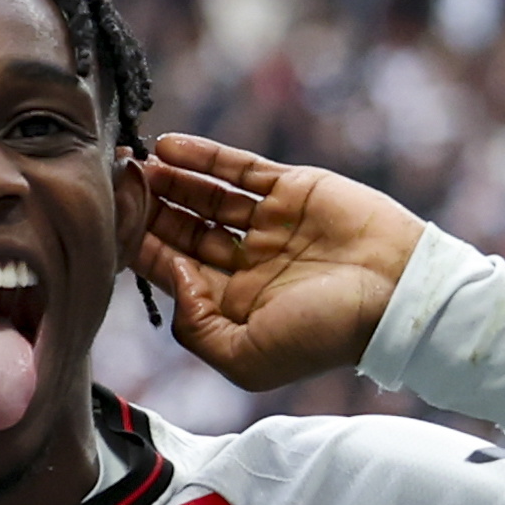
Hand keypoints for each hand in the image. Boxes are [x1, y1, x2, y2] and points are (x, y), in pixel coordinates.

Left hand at [133, 133, 427, 393]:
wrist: (396, 295)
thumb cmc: (324, 336)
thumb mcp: (247, 358)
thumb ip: (198, 329)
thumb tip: (175, 281)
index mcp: (233, 306)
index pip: (174, 272)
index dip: (141, 248)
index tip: (108, 226)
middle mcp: (246, 264)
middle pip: (183, 231)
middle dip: (148, 210)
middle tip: (112, 186)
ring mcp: (268, 225)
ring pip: (205, 197)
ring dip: (169, 181)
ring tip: (134, 164)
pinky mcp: (291, 190)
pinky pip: (238, 169)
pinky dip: (203, 156)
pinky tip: (167, 146)